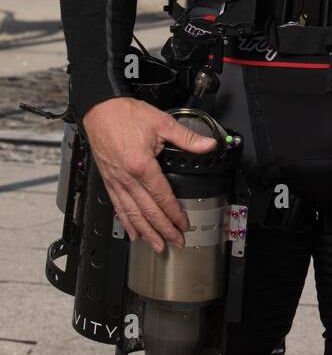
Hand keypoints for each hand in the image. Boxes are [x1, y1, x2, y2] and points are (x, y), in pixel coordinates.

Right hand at [82, 97, 216, 253]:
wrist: (99, 109)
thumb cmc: (125, 114)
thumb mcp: (161, 122)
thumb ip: (186, 137)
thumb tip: (208, 144)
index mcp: (142, 165)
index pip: (162, 197)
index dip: (174, 213)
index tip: (184, 224)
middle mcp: (127, 178)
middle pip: (148, 211)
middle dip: (163, 230)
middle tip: (175, 242)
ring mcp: (116, 181)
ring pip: (132, 214)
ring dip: (145, 232)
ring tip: (156, 245)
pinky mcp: (108, 180)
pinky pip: (118, 206)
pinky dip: (126, 222)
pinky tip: (132, 232)